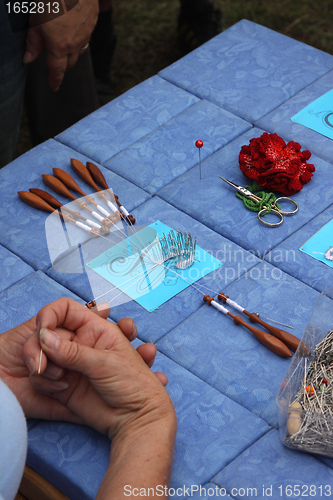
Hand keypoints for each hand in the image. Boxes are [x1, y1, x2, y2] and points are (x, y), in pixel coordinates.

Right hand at [22, 298, 171, 437]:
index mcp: (95, 329)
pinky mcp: (62, 383)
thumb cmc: (131, 384)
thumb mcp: (103, 363)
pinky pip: (41, 376)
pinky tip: (62, 389)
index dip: (51, 314)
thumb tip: (44, 338)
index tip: (43, 327)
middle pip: (48, 332)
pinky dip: (43, 381)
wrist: (134, 418)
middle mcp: (79, 343)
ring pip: (42, 354)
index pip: (65, 310)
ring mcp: (69, 363)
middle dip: (41, 344)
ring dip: (41, 364)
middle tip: (42, 360)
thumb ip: (72, 351)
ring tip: (59, 378)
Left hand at [23, 0, 98, 90]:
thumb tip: (28, 59)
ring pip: (79, 52)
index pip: (57, 70)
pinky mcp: (92, 23)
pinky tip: (74, 35)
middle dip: (62, 68)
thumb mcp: (36, 21)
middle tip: (56, 69)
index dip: (55, 80)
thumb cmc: (53, 0)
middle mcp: (75, 44)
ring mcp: (86, 34)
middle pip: (69, 63)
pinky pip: (86, 39)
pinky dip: (79, 42)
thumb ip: (33, 42)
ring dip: (71, 55)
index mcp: (59, 46)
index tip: (54, 87)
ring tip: (64, 53)